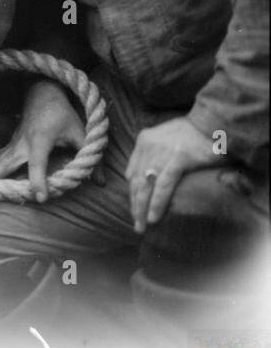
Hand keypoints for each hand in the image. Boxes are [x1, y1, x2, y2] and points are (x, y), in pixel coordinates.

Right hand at [0, 80, 84, 201]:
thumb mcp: (81, 133)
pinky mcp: (10, 145)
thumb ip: (92, 158)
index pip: (37, 163)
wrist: (42, 93)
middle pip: (7, 164)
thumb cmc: (62, 114)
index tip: (39, 197)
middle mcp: (22, 143)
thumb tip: (101, 182)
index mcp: (40, 140)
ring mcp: (14, 143)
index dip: (38, 180)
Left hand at [126, 117, 219, 233]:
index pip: (132, 172)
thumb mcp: (167, 140)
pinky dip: (157, 202)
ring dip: (143, 208)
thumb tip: (152, 178)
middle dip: (135, 205)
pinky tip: (154, 216)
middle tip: (136, 225)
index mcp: (144, 140)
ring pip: (146, 185)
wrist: (216, 122)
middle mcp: (148, 146)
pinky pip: (164, 185)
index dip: (132, 192)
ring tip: (142, 225)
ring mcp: (162, 152)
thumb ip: (156, 155)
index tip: (135, 208)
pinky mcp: (178, 158)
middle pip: (136, 181)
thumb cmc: (195, 134)